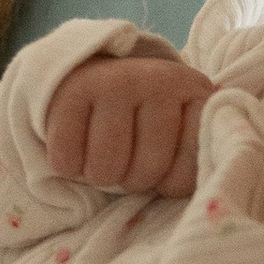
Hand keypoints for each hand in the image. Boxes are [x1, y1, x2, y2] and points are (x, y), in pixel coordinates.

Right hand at [42, 51, 211, 196]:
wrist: (97, 74)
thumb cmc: (145, 119)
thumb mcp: (182, 134)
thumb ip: (195, 160)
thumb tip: (184, 189)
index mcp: (194, 93)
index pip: (187, 174)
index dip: (170, 185)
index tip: (165, 169)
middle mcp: (159, 81)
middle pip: (147, 170)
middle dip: (134, 181)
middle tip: (129, 163)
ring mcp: (115, 82)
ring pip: (106, 169)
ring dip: (100, 177)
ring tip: (104, 157)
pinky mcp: (74, 90)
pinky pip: (67, 158)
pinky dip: (69, 166)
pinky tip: (79, 147)